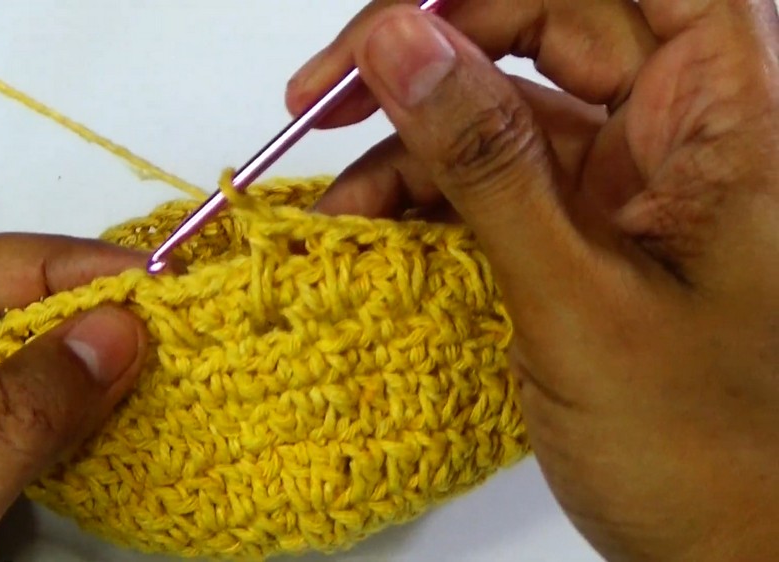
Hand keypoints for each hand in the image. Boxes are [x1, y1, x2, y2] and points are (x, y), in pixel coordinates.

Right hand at [287, 1, 778, 559]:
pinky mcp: (585, 225)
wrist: (736, 551)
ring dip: (411, 136)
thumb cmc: (709, 448)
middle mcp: (680, 126)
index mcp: (725, 112)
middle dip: (426, 51)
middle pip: (546, 22)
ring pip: (504, 102)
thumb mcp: (576, 296)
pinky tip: (376, 220)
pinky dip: (428, 190)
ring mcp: (627, 177)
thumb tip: (400, 45)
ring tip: (341, 188)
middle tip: (328, 93)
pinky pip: (492, 173)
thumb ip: (486, 162)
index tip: (405, 15)